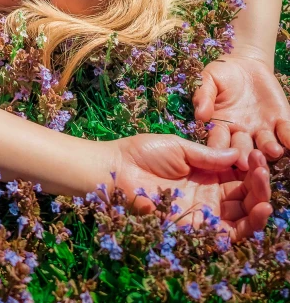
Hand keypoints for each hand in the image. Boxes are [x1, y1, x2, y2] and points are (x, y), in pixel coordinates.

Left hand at [110, 133, 271, 241]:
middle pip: (244, 194)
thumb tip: (239, 155)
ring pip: (242, 214)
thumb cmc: (142, 153)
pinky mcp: (197, 228)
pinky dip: (249, 224)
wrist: (115, 171)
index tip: (258, 153)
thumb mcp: (179, 147)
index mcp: (205, 172)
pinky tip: (260, 208)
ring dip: (259, 203)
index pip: (237, 173)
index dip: (251, 166)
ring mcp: (204, 212)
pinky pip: (229, 233)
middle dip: (259, 183)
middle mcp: (209, 194)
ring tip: (265, 189)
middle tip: (263, 169)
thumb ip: (207, 155)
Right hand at [193, 55, 289, 169]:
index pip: (218, 142)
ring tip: (273, 149)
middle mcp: (242, 133)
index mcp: (221, 126)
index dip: (219, 149)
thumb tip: (201, 116)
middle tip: (246, 162)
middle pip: (243, 150)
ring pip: (266, 145)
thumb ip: (204, 95)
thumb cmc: (221, 74)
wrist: (245, 64)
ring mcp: (263, 130)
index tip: (219, 155)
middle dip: (245, 156)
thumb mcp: (208, 80)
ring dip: (270, 149)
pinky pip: (287, 133)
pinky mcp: (281, 121)